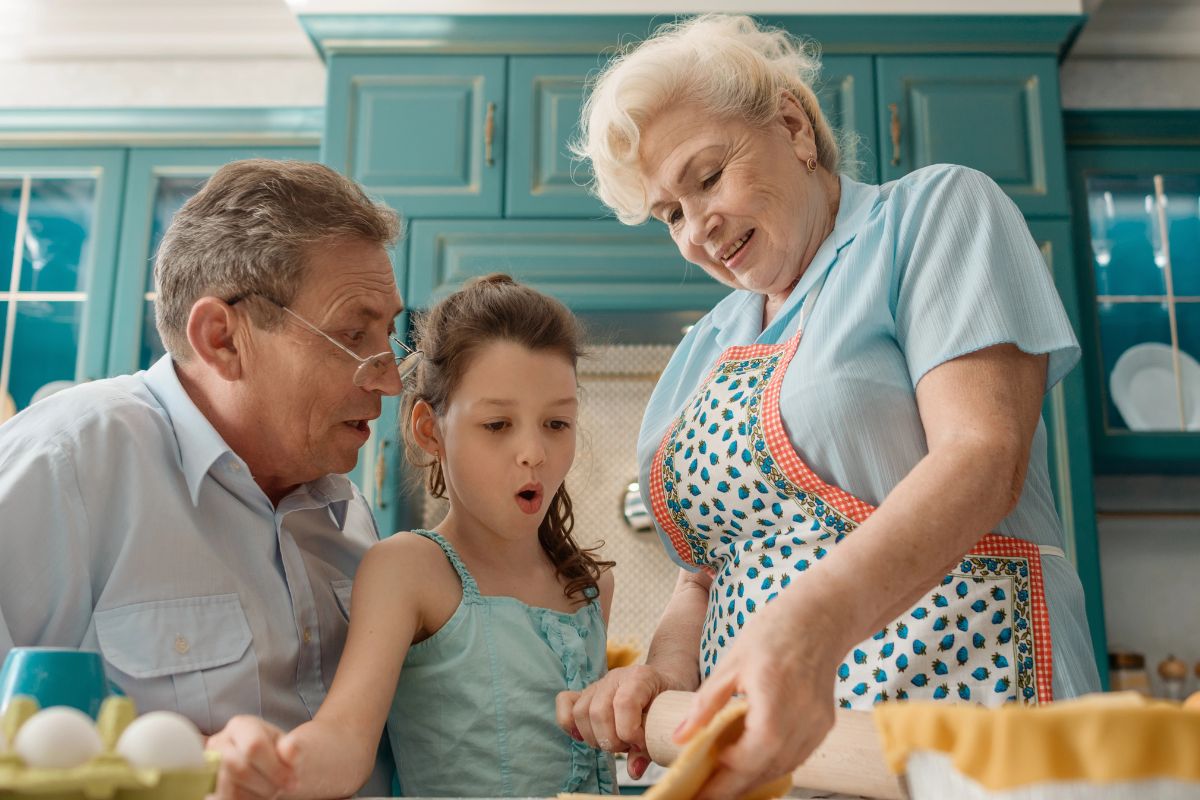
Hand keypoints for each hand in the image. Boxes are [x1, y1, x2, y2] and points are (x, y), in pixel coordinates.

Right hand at [204, 716, 294, 799]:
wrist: (269, 767)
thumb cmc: (280, 755)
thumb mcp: (291, 748)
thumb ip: (293, 748)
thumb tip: (291, 749)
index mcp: (240, 725)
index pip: (254, 747)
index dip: (274, 769)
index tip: (292, 782)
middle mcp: (218, 743)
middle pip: (240, 769)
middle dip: (265, 785)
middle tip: (280, 789)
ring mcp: (208, 765)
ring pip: (229, 788)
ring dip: (256, 795)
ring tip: (270, 791)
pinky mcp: (207, 785)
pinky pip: (223, 799)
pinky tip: (256, 796)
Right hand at [555, 664, 673, 778]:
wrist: (664, 683)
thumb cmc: (666, 702)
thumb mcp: (666, 721)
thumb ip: (650, 746)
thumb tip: (634, 770)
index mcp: (639, 677)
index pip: (624, 703)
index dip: (630, 732)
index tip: (641, 744)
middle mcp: (615, 677)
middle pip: (598, 712)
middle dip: (611, 740)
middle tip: (627, 747)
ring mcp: (598, 684)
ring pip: (580, 712)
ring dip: (594, 737)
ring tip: (613, 743)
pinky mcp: (585, 693)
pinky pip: (565, 703)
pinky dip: (569, 723)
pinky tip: (584, 737)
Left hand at [676, 596, 840, 799]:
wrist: (820, 616)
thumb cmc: (774, 630)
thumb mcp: (730, 663)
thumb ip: (705, 705)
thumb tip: (681, 737)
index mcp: (773, 705)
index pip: (745, 760)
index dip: (721, 781)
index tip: (698, 792)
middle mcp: (800, 722)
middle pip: (764, 771)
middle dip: (733, 788)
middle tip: (705, 794)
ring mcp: (817, 726)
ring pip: (783, 769)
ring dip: (753, 779)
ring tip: (723, 783)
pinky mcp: (824, 725)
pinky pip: (797, 757)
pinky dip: (773, 764)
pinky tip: (752, 763)